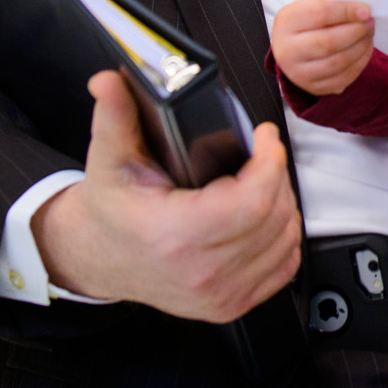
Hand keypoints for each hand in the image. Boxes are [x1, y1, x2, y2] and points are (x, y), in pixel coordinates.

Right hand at [31, 70, 301, 321]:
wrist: (102, 256)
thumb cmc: (113, 210)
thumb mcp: (109, 158)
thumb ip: (115, 116)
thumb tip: (109, 81)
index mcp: (172, 237)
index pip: (250, 203)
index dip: (269, 163)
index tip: (263, 138)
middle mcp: (199, 273)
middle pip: (273, 217)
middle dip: (276, 175)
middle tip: (261, 154)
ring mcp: (219, 295)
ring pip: (285, 239)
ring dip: (283, 202)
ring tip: (262, 180)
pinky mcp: (231, 305)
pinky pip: (284, 266)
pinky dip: (283, 235)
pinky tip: (264, 215)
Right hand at [270, 0, 374, 96]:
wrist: (290, 48)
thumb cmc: (306, 22)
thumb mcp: (313, 5)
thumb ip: (336, 4)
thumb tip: (363, 10)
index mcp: (287, 22)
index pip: (320, 14)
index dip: (346, 12)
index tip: (366, 10)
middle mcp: (288, 51)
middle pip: (329, 42)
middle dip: (356, 31)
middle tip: (370, 23)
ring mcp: (299, 73)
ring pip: (339, 62)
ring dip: (361, 47)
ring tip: (368, 35)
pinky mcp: (314, 88)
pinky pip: (344, 78)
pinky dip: (360, 63)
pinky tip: (364, 50)